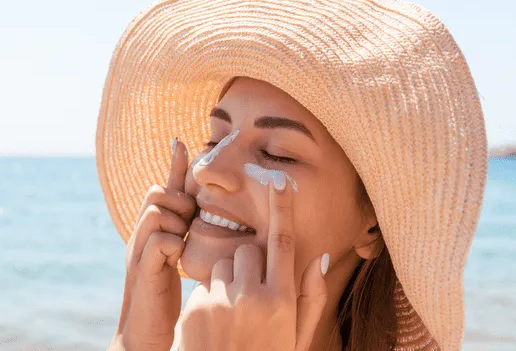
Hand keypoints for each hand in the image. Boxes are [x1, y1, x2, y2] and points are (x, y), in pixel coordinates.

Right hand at [111, 138, 195, 350]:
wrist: (147, 335)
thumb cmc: (168, 298)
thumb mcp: (179, 259)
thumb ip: (186, 234)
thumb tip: (201, 213)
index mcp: (154, 231)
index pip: (164, 190)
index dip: (173, 166)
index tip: (181, 141)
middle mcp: (142, 236)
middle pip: (156, 192)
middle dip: (177, 199)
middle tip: (188, 221)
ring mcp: (140, 252)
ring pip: (156, 211)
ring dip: (175, 220)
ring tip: (183, 240)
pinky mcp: (143, 271)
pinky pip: (158, 240)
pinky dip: (172, 244)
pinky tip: (178, 259)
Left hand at [177, 173, 328, 350]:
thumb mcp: (296, 337)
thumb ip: (311, 298)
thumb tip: (319, 257)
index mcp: (282, 302)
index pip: (283, 242)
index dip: (281, 208)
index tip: (279, 180)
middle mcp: (252, 297)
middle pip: (246, 250)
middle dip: (247, 265)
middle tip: (249, 297)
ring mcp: (221, 302)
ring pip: (222, 265)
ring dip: (227, 281)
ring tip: (230, 316)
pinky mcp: (195, 308)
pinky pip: (204, 285)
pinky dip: (209, 297)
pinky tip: (213, 326)